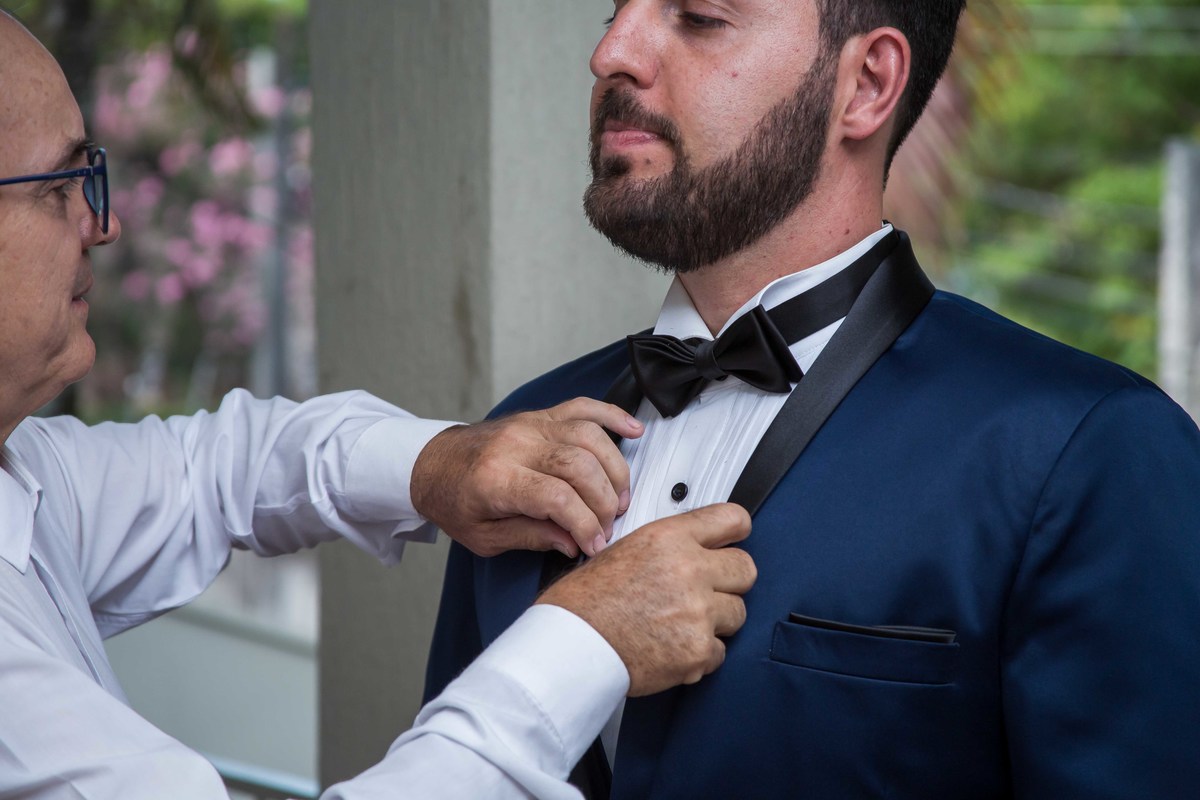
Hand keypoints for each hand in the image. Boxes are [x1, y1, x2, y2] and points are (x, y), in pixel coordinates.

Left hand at [410, 398, 643, 557]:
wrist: (431, 464)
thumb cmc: (454, 500)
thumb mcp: (484, 536)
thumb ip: (532, 537)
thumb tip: (573, 542)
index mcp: (498, 479)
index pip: (558, 499)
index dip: (584, 525)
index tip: (594, 544)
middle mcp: (517, 445)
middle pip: (580, 467)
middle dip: (604, 502)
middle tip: (607, 525)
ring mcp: (530, 424)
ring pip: (589, 436)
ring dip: (614, 469)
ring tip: (618, 497)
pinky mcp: (540, 415)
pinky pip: (583, 407)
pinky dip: (612, 416)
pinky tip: (633, 431)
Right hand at [536, 503, 756, 696]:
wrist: (570, 645)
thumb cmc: (585, 602)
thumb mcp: (624, 549)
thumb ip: (668, 546)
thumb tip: (695, 550)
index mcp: (669, 539)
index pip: (731, 519)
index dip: (737, 531)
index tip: (735, 540)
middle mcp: (689, 570)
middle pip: (746, 569)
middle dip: (730, 582)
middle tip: (708, 592)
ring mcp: (698, 612)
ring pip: (737, 613)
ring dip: (716, 621)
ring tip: (680, 624)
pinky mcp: (698, 650)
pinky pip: (720, 653)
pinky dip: (701, 655)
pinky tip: (673, 648)